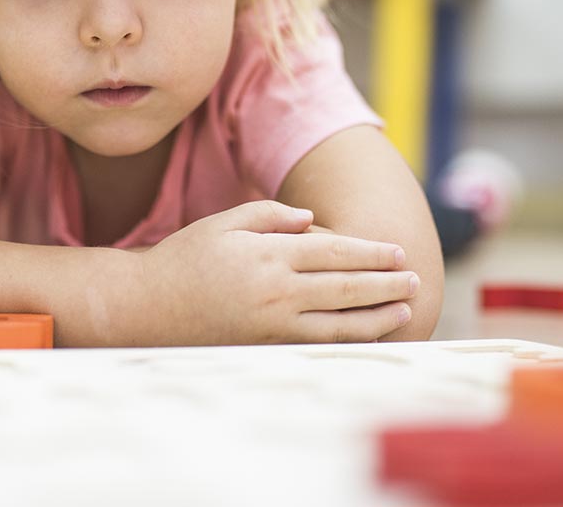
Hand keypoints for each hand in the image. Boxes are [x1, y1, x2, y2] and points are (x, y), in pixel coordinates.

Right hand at [129, 200, 417, 345]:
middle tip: (414, 279)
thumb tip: (310, 220)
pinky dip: (347, 339)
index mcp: (269, 255)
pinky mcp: (265, 347)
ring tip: (403, 309)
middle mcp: (277, 291)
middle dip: (386, 283)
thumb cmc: (184, 259)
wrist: (147, 307)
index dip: (371, 253)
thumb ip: (270, 216)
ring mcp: (272, 324)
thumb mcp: (224, 223)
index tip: (397, 252)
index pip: (335, 251)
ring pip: (340, 323)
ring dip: (377, 316)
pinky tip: (365, 334)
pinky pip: (317, 344)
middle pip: (346, 287)